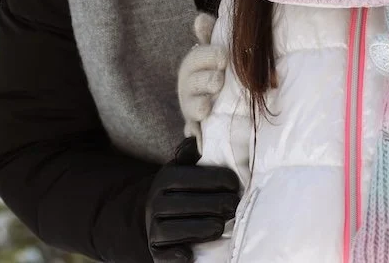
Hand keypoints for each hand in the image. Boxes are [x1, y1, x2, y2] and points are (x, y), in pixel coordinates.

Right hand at [146, 137, 240, 261]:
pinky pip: (163, 255)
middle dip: (214, 205)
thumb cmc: (182, 189)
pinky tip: (189, 254)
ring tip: (220, 226)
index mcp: (166, 179)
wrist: (154, 216)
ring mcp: (153, 227)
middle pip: (187, 204)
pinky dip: (176, 256)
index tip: (235, 184)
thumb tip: (196, 138)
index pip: (192, 178)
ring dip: (201, 229)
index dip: (216, 180)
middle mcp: (156, 203)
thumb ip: (191, 153)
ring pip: (176, 229)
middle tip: (234, 206)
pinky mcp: (155, 250)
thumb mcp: (184, 167)